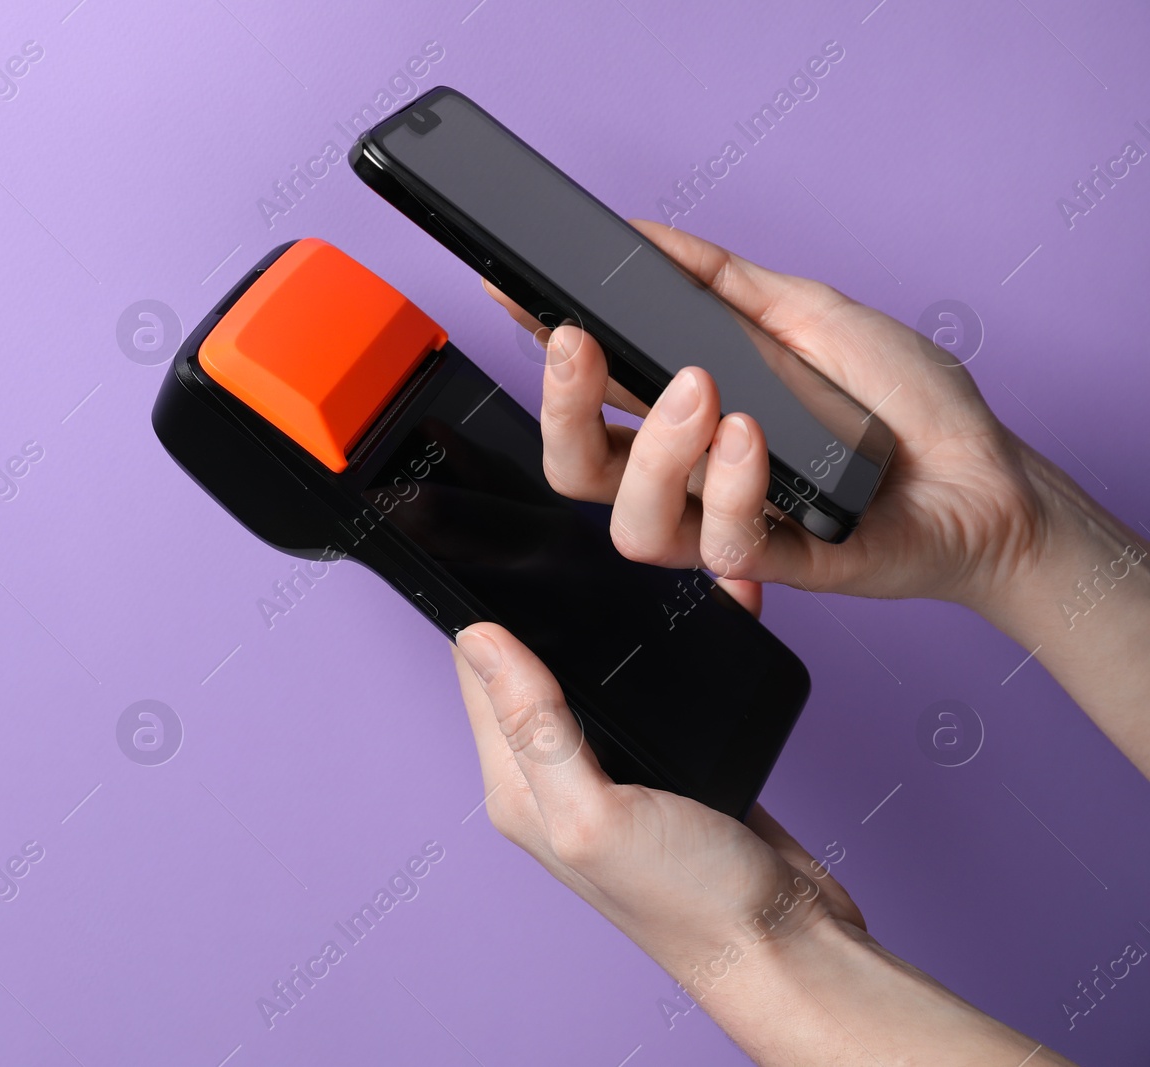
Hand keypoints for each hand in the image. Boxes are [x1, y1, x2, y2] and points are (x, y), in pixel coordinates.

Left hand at [452, 620, 1074, 1064]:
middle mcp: (557, 778)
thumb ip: (536, 726)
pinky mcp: (672, 766)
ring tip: (640, 577)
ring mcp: (617, 770)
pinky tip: (696, 621)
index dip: (486, 616)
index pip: (478, 679)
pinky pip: (658, 694)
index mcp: (519, 788)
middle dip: (555, 612)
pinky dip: (672, 658)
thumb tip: (480, 641)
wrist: (788, 944)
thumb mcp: (593, 812)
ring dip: (618, 629)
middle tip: (582, 556)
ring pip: (601, 674)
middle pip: (536, 669)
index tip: (506, 558)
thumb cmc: (688, 898)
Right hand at [489, 219, 1059, 613]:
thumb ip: (716, 279)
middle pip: (577, 468)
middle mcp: (690, 475)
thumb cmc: (902, 399)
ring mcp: (725, 522)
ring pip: (630, 521)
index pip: (586, 394)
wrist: (987, 474)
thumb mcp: (803, 310)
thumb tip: (638, 234)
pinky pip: (717, 545)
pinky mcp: (775, 564)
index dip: (540, 355)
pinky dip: (728, 486)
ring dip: (654, 450)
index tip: (512, 296)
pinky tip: (753, 436)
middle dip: (559, 407)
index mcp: (683, 415)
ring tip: (702, 392)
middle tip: (578, 346)